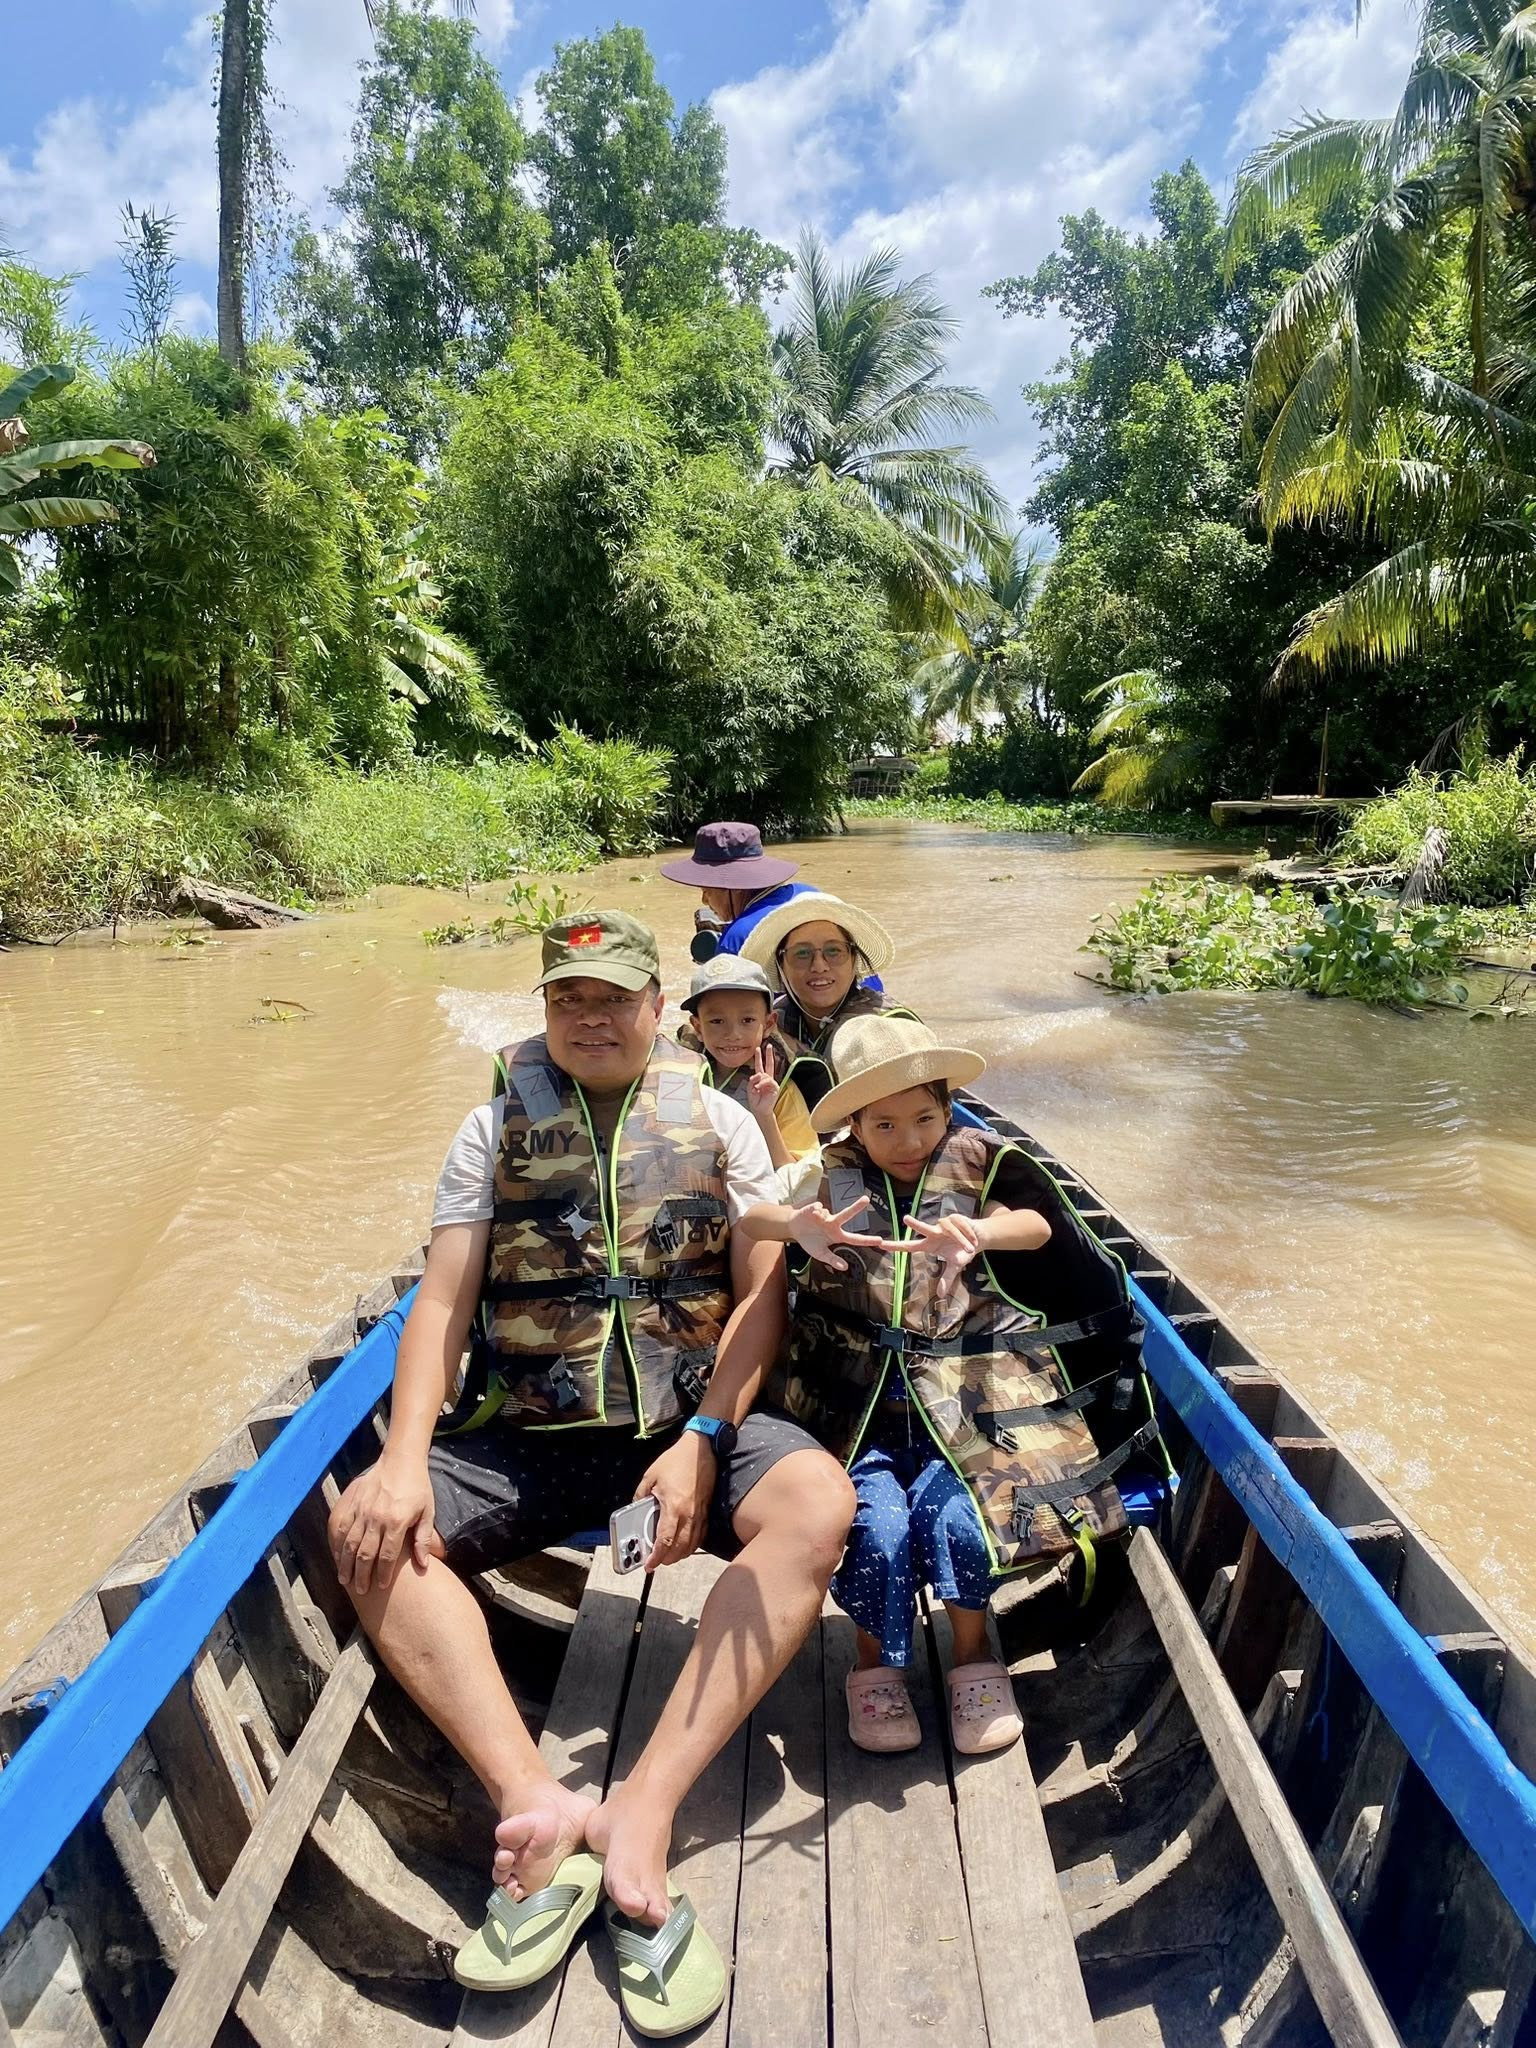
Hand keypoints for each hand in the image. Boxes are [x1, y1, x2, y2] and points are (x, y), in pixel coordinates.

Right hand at [330, 1456, 436, 1595]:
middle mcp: (376, 1517)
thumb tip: (423, 1566)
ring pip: (349, 1543)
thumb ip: (423, 1539)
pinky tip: (336, 1556)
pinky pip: (339, 1526)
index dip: (383, 1573)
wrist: (400, 1460)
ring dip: (345, 1564)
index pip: (387, 1555)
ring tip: (344, 1579)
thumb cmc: (417, 1487)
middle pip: (365, 1553)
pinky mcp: (351, 1501)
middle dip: (361, 1575)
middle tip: (360, 1590)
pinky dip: (336, 1543)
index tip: (381, 1586)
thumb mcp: (428, 1511)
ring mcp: (361, 1509)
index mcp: (397, 1521)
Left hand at [635, 1432, 716, 1569]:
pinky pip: (701, 1536)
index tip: (649, 1565)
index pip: (664, 1541)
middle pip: (679, 1549)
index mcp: (673, 1507)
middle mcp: (688, 1514)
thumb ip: (640, 1496)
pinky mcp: (706, 1511)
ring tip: (668, 1555)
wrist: (701, 1448)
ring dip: (679, 1555)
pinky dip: (692, 1545)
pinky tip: (684, 1544)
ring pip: (692, 1545)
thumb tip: (635, 1510)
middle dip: (667, 1560)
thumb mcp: (650, 1475)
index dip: (656, 1557)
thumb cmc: (677, 1460)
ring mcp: (700, 1514)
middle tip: (656, 1561)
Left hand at [745, 1043, 779, 1118]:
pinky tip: (758, 1088)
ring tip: (755, 1088)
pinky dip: (762, 1084)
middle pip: (769, 1064)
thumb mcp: (750, 1088)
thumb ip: (753, 1079)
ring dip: (758, 1081)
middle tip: (769, 1045)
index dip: (760, 1057)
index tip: (758, 1049)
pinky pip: (768, 1081)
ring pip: (765, 1075)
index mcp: (761, 1078)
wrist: (760, 1110)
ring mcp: (772, 1082)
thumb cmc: (755, 1100)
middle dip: (768, 1055)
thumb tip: (759, 1074)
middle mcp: (767, 1079)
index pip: (760, 1065)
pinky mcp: (775, 1087)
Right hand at [791, 1198, 917, 1273]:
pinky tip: (812, 1213)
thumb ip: (832, 1260)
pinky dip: (815, 1210)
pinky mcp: (815, 1209)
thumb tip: (844, 1267)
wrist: (793, 1228)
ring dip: (821, 1216)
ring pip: (827, 1212)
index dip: (867, 1240)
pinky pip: (818, 1207)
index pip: (854, 1239)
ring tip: (814, 1219)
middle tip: (866, 1200)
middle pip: (846, 1214)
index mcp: (837, 1236)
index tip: (880, 1240)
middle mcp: (833, 1223)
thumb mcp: (819, 1254)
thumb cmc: (809, 1241)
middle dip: (856, 1207)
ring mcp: (825, 1215)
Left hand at [905, 1213, 982, 1298]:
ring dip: (961, 1240)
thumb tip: (941, 1296)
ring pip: (949, 1230)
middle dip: (915, 1224)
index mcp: (930, 1245)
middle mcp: (934, 1232)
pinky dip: (967, 1234)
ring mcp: (944, 1223)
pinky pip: (960, 1226)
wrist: (978, 1237)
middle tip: (905, 1219)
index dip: (897, 1246)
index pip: (911, 1246)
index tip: (882, 1245)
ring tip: (970, 1248)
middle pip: (923, 1228)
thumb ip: (946, 1278)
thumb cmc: (962, 1250)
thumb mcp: (955, 1266)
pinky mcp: (954, 1217)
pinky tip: (973, 1240)